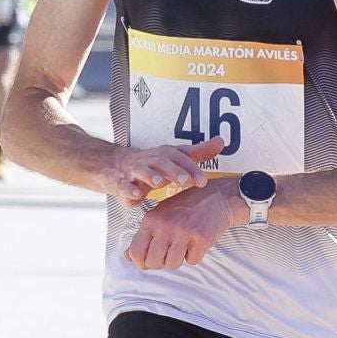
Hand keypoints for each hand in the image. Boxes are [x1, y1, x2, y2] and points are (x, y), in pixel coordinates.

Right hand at [105, 136, 224, 204]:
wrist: (115, 166)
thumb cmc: (151, 163)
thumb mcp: (175, 156)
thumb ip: (198, 152)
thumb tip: (221, 141)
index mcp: (164, 155)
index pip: (179, 158)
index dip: (191, 168)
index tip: (203, 180)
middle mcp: (150, 160)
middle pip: (162, 162)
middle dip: (174, 171)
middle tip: (186, 181)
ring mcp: (134, 171)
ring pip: (142, 171)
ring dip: (151, 176)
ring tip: (160, 183)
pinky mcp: (121, 183)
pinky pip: (124, 186)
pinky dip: (129, 190)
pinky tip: (136, 196)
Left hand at [125, 178, 240, 270]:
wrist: (216, 197)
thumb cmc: (185, 207)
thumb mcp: (159, 215)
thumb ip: (143, 235)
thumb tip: (127, 256)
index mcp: (151, 220)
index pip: (136, 252)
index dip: (141, 262)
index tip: (149, 261)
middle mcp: (164, 226)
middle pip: (153, 262)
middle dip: (161, 263)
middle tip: (169, 253)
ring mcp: (183, 233)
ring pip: (172, 264)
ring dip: (178, 260)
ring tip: (183, 246)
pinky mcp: (200, 239)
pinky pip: (192, 261)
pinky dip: (195, 256)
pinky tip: (196, 242)